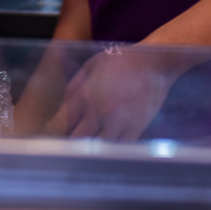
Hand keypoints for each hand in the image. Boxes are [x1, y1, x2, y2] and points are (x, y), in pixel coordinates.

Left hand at [61, 47, 185, 140]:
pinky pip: (118, 148)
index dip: (56, 131)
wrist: (155, 62)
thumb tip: (62, 106)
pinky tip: (109, 146)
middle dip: (71, 142)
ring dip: (91, 148)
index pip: (62, 123)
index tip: (56, 135)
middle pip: (77, 139)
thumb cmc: (123, 60)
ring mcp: (118, 123)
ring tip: (89, 147)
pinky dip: (111, 149)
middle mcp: (99, 112)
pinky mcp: (135, 129)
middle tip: (71, 144)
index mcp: (85, 95)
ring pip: (97, 147)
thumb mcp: (92, 65)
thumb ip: (74, 86)